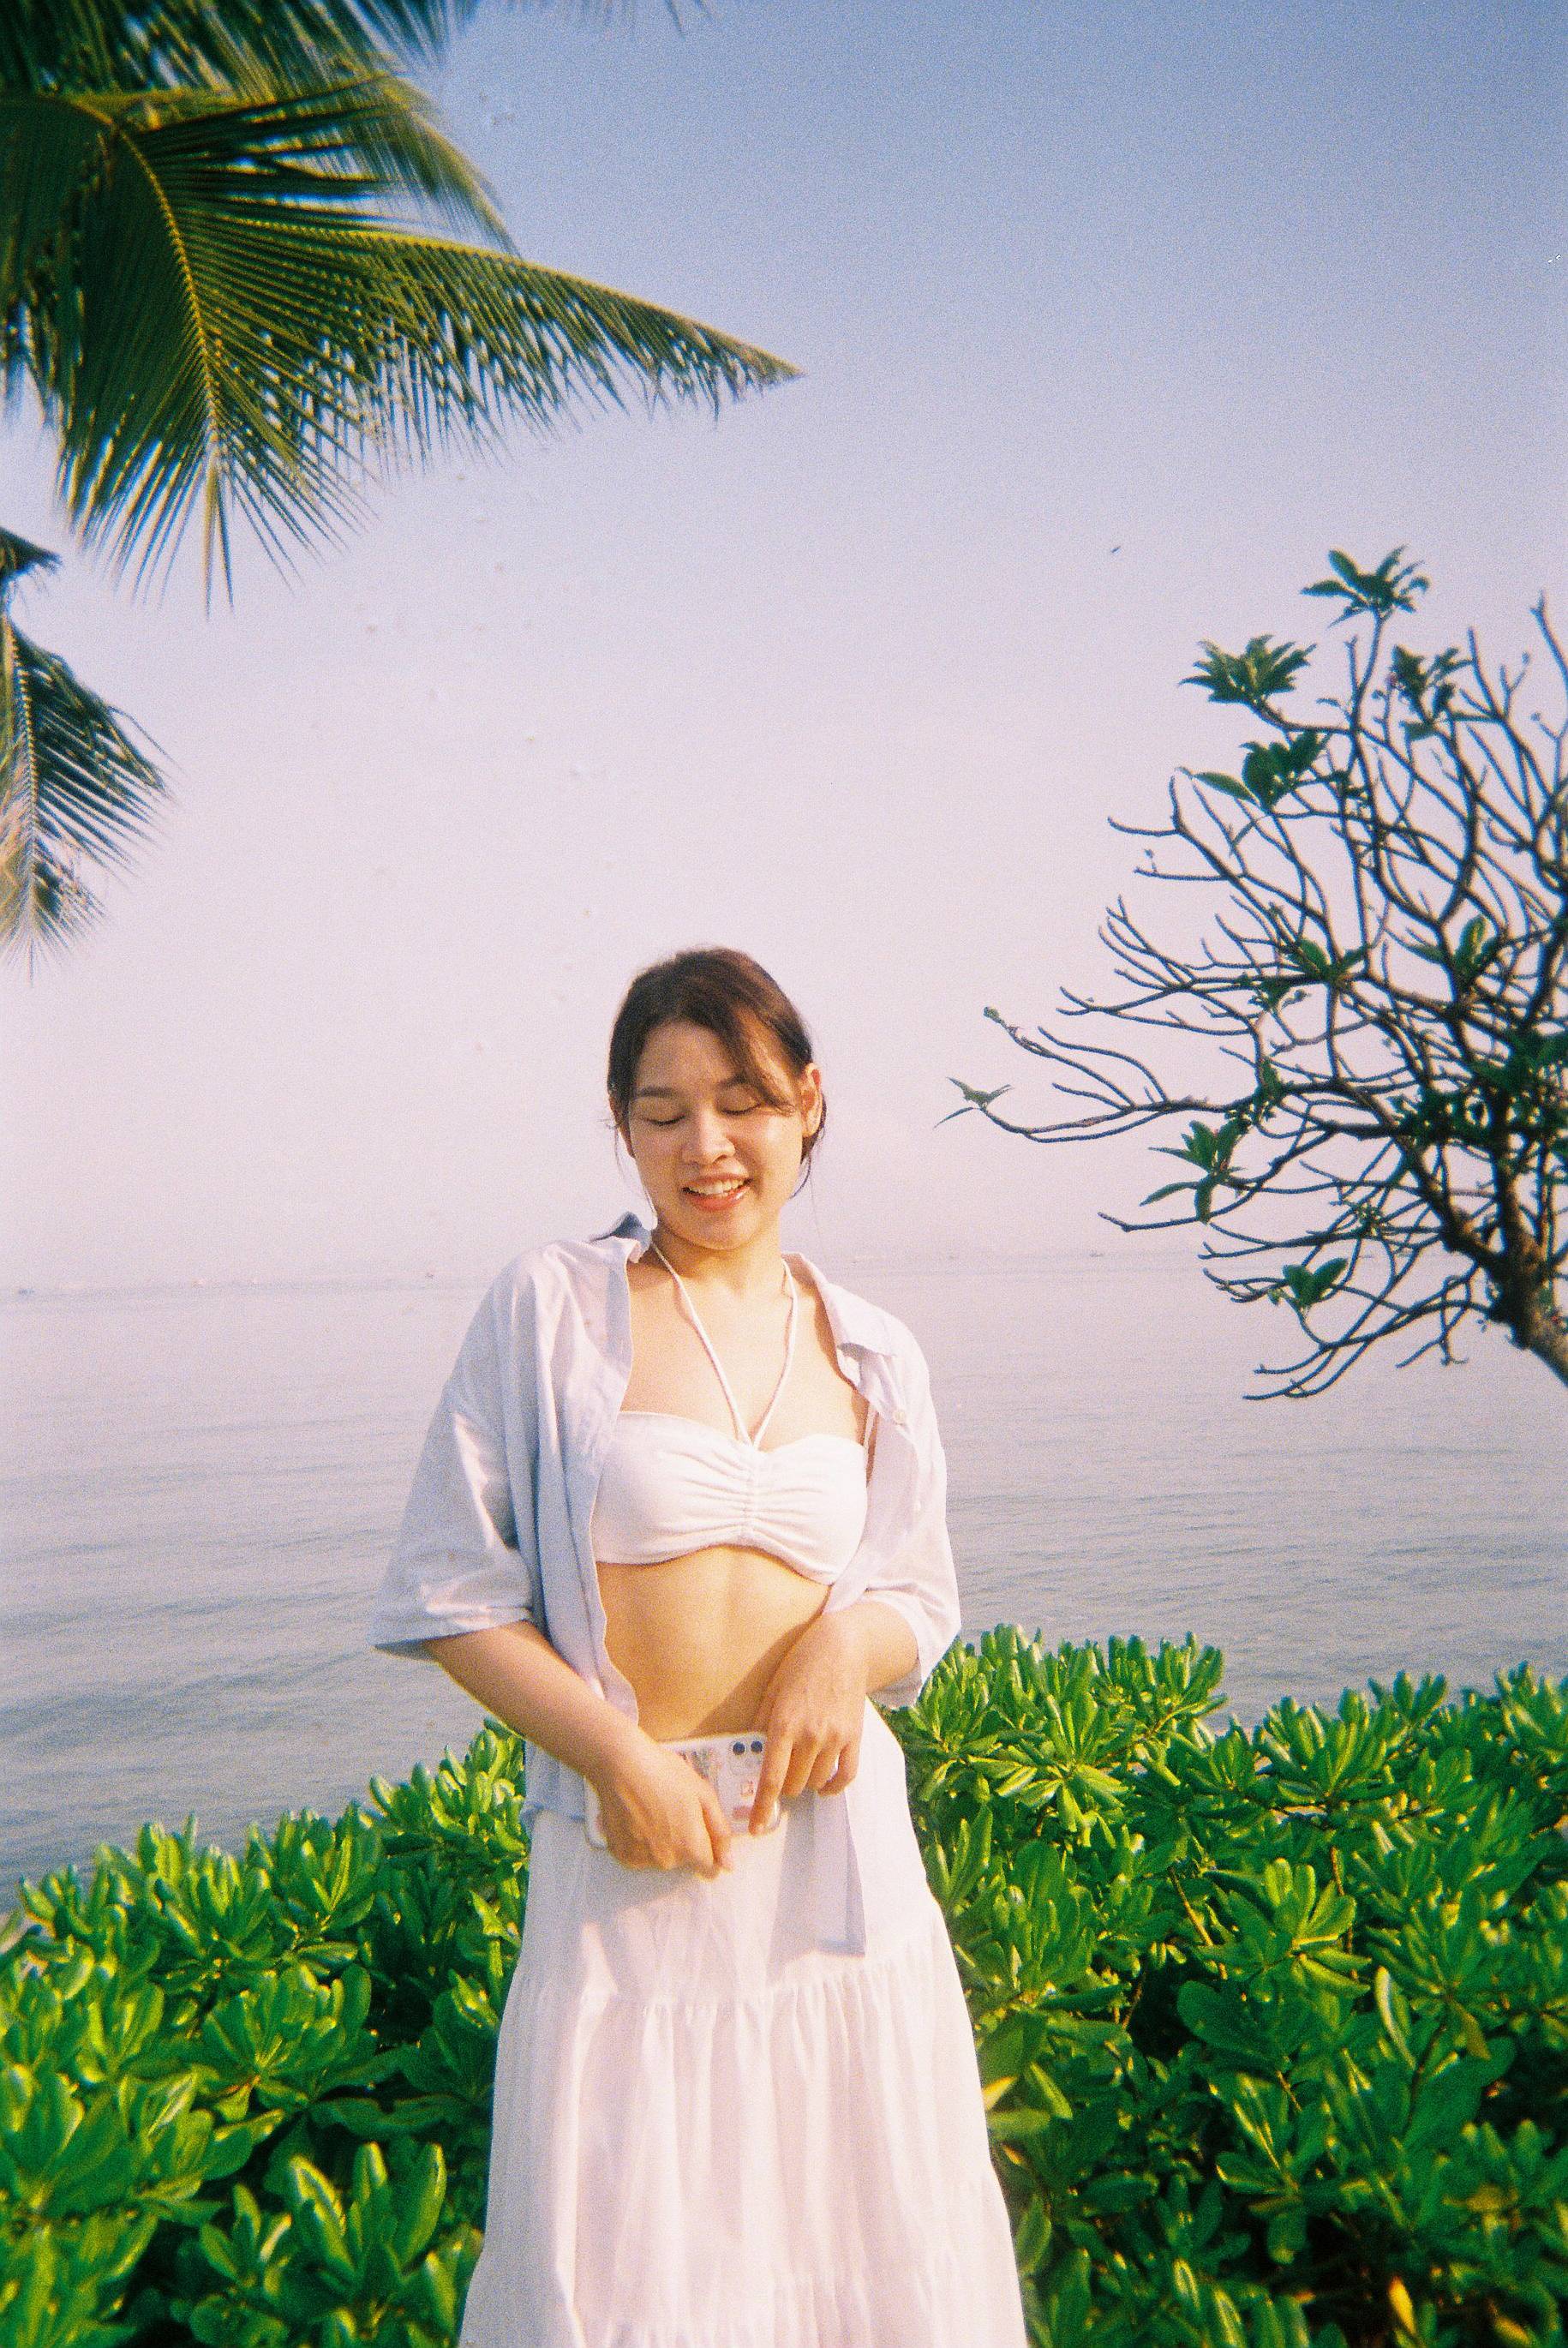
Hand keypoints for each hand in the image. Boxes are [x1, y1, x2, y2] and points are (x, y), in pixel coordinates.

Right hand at [591, 1735, 734, 1876]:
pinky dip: (641, 1842)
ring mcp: (641, 1861)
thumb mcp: (704, 1794)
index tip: (699, 1830)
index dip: (709, 1851)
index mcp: (691, 1847)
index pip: (709, 1869)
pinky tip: (636, 1818)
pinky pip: (640, 1856)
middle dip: (684, 1842)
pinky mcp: (621, 1855)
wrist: (621, 1765)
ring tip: (652, 1811)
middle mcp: (667, 1862)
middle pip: (685, 1862)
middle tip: (672, 1810)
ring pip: (662, 1859)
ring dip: (662, 1842)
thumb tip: (729, 1864)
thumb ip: (720, 1832)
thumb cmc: (666, 1774)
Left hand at [748, 1612, 868, 1833]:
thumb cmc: (801, 1664)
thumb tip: (750, 1749)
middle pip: (793, 1784)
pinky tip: (824, 1785)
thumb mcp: (773, 1689)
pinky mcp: (854, 1737)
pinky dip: (833, 1786)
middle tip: (779, 1774)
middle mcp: (810, 1735)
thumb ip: (762, 1722)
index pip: (771, 1778)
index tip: (757, 1827)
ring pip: (816, 1782)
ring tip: (799, 1768)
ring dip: (805, 1782)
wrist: (843, 1647)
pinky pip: (846, 1775)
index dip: (763, 1807)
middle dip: (782, 1786)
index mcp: (784, 1724)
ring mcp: (835, 1738)